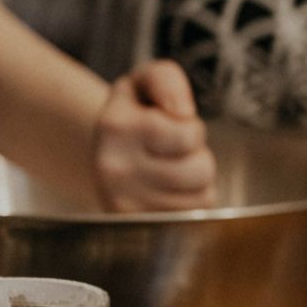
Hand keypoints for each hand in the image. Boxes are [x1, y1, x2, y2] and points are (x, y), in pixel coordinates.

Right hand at [93, 60, 215, 211]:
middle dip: (197, 156)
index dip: (191, 128)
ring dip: (196, 181)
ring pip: (202, 196)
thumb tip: (182, 113)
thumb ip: (166, 80)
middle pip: (200, 170)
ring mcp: (124, 204)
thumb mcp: (145, 81)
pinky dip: (190, 202)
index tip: (168, 124)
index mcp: (115, 128)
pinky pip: (193, 216)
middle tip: (173, 151)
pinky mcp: (138, 226)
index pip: (189, 135)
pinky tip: (168, 191)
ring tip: (171, 169)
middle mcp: (114, 169)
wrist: (105, 152)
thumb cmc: (136, 113)